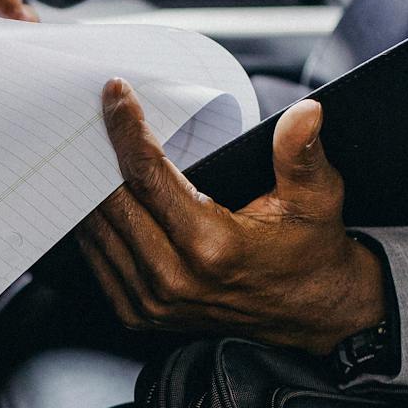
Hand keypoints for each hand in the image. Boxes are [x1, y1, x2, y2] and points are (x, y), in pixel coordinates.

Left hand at [77, 82, 387, 352]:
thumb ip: (302, 154)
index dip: (127, 129)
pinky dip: (96, 223)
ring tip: (95, 147)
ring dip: (91, 187)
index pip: (147, 176)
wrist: (309, 311)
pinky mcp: (139, 314)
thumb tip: (305, 112)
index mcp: (212, 248)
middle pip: (111, 201)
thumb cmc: (309, 248)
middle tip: (99, 113)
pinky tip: (101, 194)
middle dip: (101, 152)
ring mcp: (152, 302)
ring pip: (97, 231)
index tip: (116, 94)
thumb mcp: (317, 198)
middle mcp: (174, 279)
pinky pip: (98, 260)